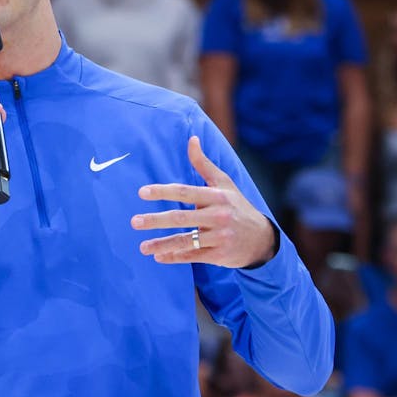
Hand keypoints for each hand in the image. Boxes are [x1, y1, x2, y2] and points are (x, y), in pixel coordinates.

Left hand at [131, 136, 276, 267]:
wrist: (261, 239)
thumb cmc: (237, 206)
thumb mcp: (224, 183)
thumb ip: (203, 163)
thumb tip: (191, 138)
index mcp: (217, 196)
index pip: (185, 192)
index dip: (163, 192)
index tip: (142, 192)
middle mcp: (218, 216)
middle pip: (181, 218)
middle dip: (156, 220)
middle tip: (134, 222)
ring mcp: (219, 237)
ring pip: (185, 241)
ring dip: (161, 244)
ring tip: (142, 247)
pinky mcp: (219, 255)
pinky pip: (192, 256)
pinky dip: (174, 257)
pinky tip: (158, 257)